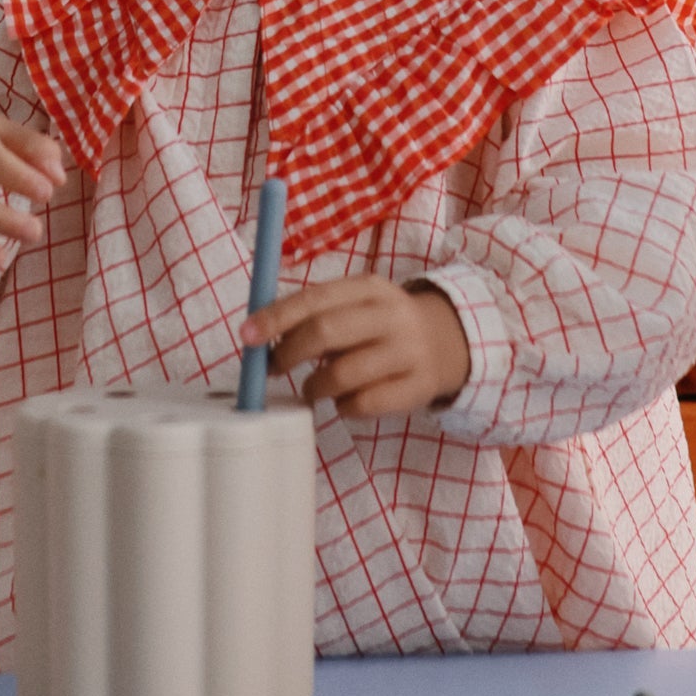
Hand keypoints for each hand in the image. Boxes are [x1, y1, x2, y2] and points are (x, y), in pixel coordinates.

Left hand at [246, 275, 469, 418]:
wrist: (448, 341)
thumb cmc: (379, 325)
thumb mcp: (355, 304)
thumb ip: (314, 313)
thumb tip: (258, 334)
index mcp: (369, 287)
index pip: (314, 299)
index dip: (276, 318)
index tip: (247, 336)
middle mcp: (392, 315)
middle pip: (326, 332)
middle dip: (288, 354)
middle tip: (273, 369)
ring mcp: (409, 352)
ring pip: (343, 375)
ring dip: (315, 387)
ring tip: (313, 388)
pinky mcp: (418, 387)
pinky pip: (365, 404)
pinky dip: (344, 407)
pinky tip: (344, 401)